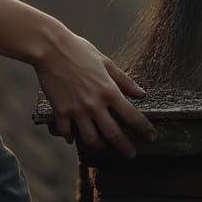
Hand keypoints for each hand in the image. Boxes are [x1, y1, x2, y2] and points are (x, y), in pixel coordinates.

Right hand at [33, 28, 156, 158]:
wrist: (50, 47)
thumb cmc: (79, 50)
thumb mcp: (105, 62)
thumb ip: (124, 80)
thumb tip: (142, 94)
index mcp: (108, 90)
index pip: (132, 116)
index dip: (144, 129)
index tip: (152, 137)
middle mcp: (94, 104)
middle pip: (114, 134)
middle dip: (125, 148)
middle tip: (131, 154)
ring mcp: (76, 109)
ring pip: (91, 139)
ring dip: (99, 145)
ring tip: (103, 145)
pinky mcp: (60, 111)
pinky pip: (67, 133)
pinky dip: (71, 137)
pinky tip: (73, 137)